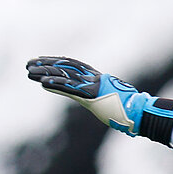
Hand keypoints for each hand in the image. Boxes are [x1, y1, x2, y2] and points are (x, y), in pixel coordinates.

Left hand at [27, 56, 172, 150]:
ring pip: (65, 76)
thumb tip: (106, 106)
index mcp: (99, 79)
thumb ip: (105, 101)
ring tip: (29, 72)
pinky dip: (57, 85)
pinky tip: (43, 83)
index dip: (58, 62)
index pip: (74, 66)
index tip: (43, 60)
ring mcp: (94, 87)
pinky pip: (71, 89)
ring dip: (45, 73)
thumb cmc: (133, 111)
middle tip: (29, 63)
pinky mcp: (93, 96)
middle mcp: (94, 79)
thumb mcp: (115, 103)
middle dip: (46, 65)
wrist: (143, 113)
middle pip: (66, 68)